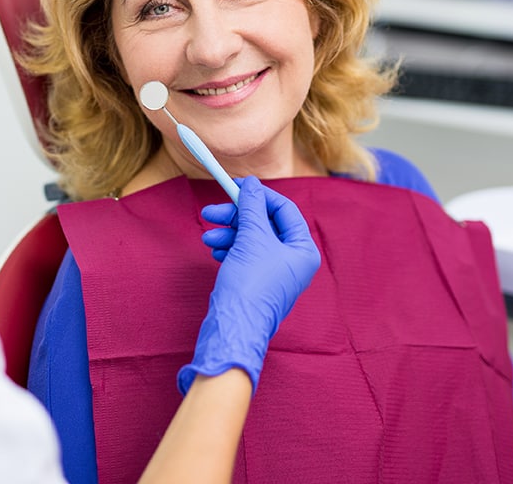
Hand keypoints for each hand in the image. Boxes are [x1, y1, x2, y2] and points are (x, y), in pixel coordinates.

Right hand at [178, 176, 320, 393]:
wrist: (234, 328)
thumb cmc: (250, 284)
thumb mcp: (252, 237)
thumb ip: (252, 207)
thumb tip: (252, 184)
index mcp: (303, 250)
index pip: (284, 209)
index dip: (259, 195)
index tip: (235, 185)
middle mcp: (294, 261)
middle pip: (265, 224)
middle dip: (237, 216)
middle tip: (212, 211)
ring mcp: (275, 273)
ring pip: (251, 239)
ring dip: (229, 233)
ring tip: (209, 237)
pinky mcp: (257, 282)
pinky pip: (245, 255)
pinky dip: (229, 249)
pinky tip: (215, 251)